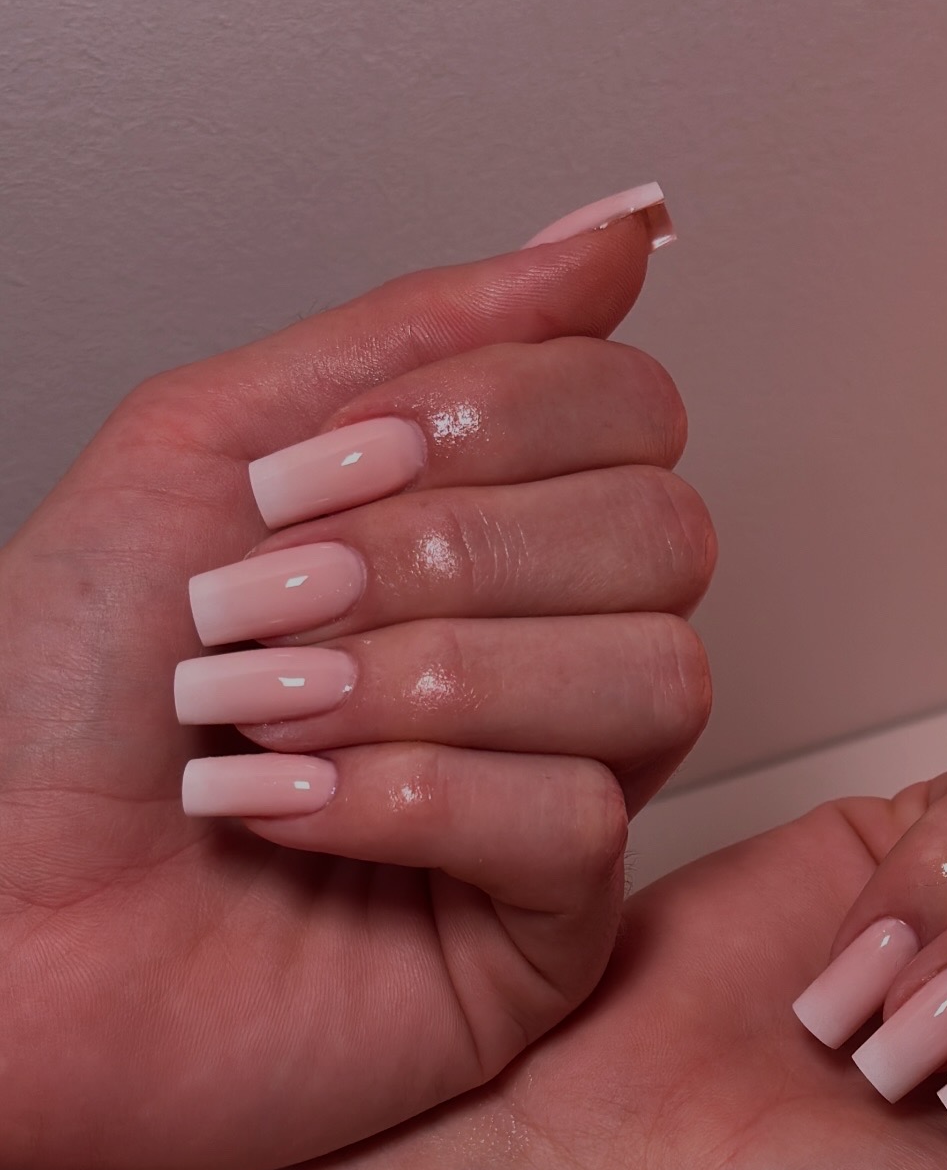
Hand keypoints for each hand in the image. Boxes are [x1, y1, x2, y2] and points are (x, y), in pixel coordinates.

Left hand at [0, 209, 713, 1169]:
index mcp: (487, 538)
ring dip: (430, 677)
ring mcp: (562, 797)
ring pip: (654, 678)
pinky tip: (294, 812)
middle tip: (279, 598)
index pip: (630, 414)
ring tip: (273, 713)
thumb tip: (615, 234)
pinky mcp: (550, 935)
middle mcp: (547, 660)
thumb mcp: (214, 449)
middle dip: (445, 554)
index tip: (323, 468)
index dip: (495, 417)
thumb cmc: (61, 704)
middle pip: (663, 537)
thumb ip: (423, 332)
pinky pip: (579, 824)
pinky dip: (412, 799)